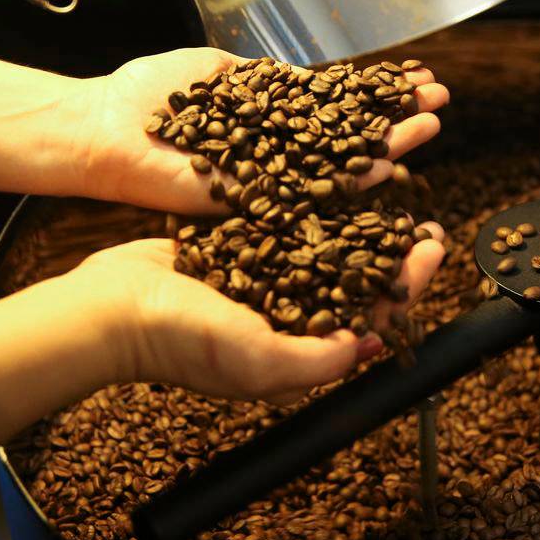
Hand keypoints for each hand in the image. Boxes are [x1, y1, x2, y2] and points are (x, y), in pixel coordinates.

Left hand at [65, 48, 449, 214]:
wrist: (102, 127)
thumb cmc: (149, 97)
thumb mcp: (216, 71)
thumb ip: (264, 79)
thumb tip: (305, 77)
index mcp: (269, 124)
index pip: (333, 108)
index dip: (373, 94)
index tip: (411, 77)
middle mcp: (277, 156)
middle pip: (348, 139)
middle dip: (394, 118)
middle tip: (440, 102)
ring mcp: (269, 181)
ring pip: (339, 169)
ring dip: (388, 147)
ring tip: (431, 125)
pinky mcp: (254, 204)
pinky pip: (309, 195)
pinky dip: (348, 182)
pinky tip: (388, 165)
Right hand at [71, 223, 445, 403]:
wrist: (106, 308)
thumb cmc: (177, 340)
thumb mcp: (256, 358)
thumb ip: (317, 359)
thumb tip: (371, 346)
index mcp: (296, 345)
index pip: (368, 316)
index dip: (406, 283)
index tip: (434, 248)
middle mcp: (283, 313)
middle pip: (353, 280)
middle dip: (392, 252)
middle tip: (424, 222)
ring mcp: (258, 278)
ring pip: (323, 248)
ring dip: (359, 224)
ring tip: (389, 195)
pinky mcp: (233, 247)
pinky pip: (283, 224)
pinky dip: (311, 205)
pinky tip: (333, 180)